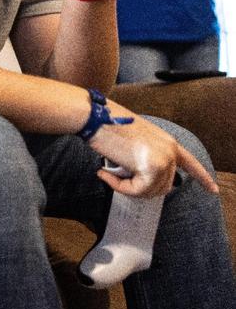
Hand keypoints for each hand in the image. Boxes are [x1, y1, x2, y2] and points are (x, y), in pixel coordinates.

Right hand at [88, 102, 217, 197]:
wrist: (94, 117)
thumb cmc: (107, 125)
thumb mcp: (135, 141)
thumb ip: (146, 156)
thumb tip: (139, 177)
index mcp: (168, 142)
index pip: (190, 163)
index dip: (202, 178)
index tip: (213, 190)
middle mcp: (170, 150)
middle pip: (163, 186)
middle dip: (139, 188)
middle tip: (115, 177)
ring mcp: (163, 159)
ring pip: (149, 191)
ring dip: (126, 188)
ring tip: (108, 173)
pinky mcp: (151, 167)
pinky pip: (136, 191)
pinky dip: (119, 187)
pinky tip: (105, 174)